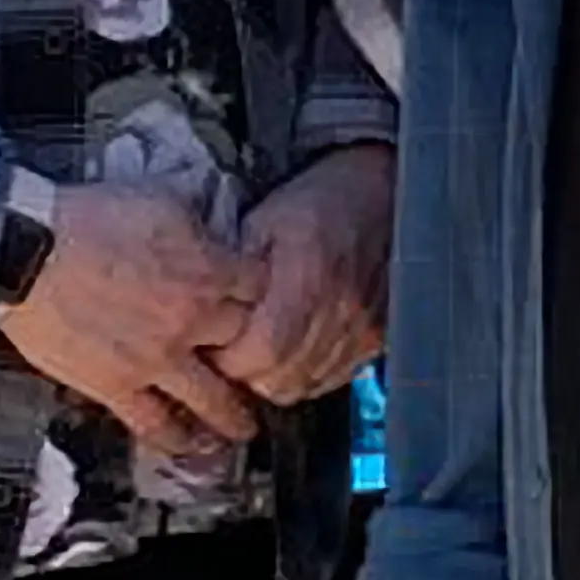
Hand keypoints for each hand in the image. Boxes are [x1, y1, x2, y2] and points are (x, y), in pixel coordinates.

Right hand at [0, 174, 269, 461]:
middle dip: (255, 352)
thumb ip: (194, 219)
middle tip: (260, 365)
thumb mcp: (157, 197)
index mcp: (207, 271)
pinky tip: (188, 446)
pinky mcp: (117, 386)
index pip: (260, 287)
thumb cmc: (84, 217)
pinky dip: (175, 439)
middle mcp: (191, 321)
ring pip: (214, 399)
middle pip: (246, 344)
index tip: (263, 300)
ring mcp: (157, 360)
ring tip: (243, 428)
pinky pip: (155, 423)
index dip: (264, 292)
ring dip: (233, 416)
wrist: (26, 251)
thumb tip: (210, 224)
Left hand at [206, 147, 394, 405]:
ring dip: (271, 376)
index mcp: (306, 277)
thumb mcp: (261, 222)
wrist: (380, 195)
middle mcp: (340, 311)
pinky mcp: (374, 342)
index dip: (227, 358)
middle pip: (279, 377)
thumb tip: (199, 318)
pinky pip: (326, 381)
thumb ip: (233, 273)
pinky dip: (300, 375)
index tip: (209, 342)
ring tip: (255, 347)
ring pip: (301, 385)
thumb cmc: (314, 204)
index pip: (262, 351)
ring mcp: (362, 331)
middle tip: (225, 347)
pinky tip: (287, 351)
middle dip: (243, 371)